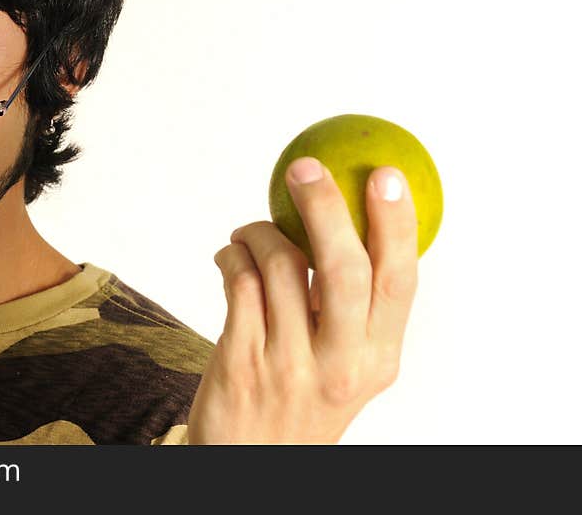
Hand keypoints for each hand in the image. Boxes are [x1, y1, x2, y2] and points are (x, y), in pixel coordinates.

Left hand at [187, 157, 418, 443]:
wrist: (249, 460)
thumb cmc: (301, 399)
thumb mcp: (346, 367)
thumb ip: (354, 311)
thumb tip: (350, 222)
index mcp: (378, 360)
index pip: (398, 283)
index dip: (395, 224)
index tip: (385, 176)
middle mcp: (340, 365)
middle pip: (343, 269)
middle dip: (326, 207)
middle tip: (306, 169)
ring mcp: (289, 365)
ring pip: (280, 267)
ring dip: (260, 232)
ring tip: (250, 231)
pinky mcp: (241, 362)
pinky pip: (240, 284)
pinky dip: (233, 255)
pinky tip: (231, 255)